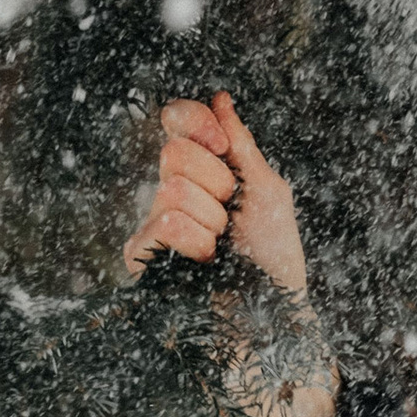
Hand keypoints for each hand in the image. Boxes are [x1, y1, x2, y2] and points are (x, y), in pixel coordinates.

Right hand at [124, 90, 336, 416]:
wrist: (270, 318)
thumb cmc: (274, 262)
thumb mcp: (268, 192)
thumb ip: (242, 144)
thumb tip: (219, 97)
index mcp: (203, 171)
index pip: (175, 121)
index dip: (195, 123)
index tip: (223, 148)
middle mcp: (172, 191)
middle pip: (173, 151)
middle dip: (217, 183)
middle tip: (232, 216)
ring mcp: (153, 225)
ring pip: (171, 189)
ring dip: (212, 221)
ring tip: (221, 248)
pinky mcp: (142, 256)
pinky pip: (164, 223)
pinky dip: (196, 241)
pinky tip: (204, 263)